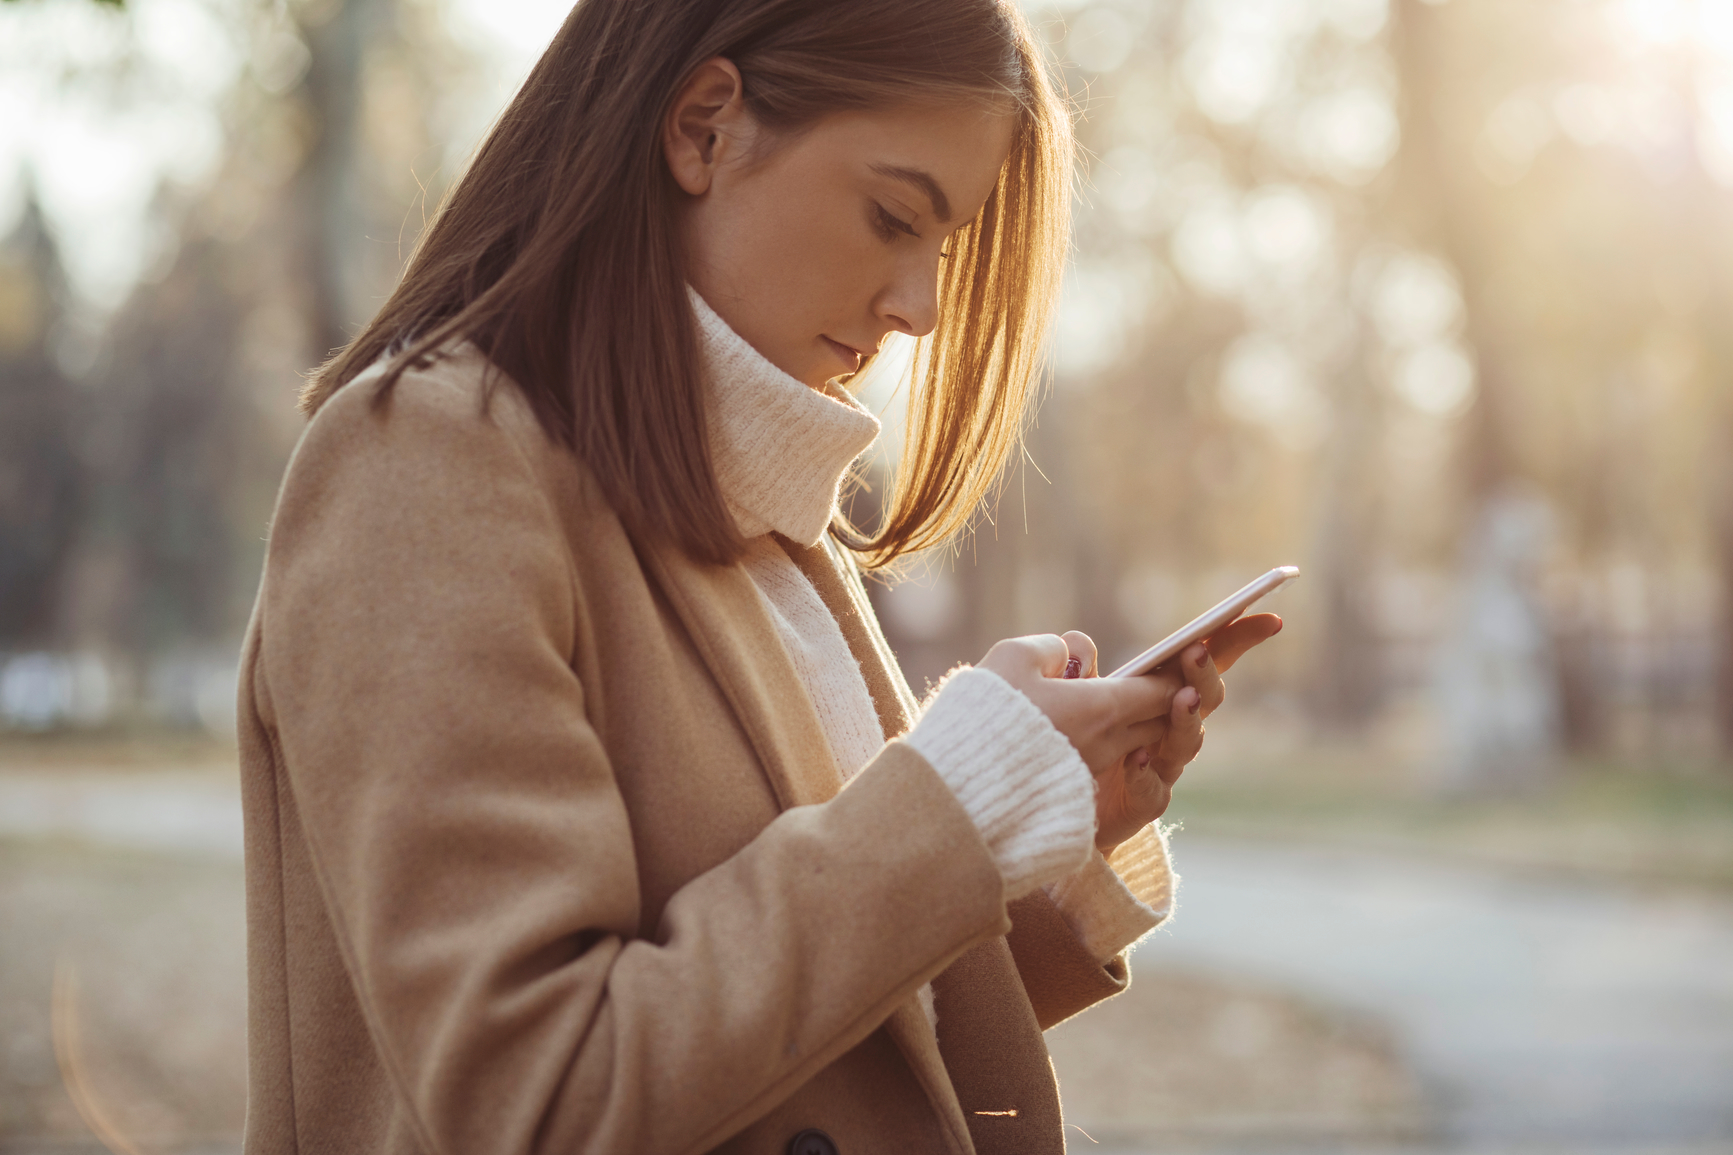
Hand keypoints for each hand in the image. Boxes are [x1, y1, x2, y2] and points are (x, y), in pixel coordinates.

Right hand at [977, 634, 1180, 775]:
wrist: (960, 792)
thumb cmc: (984, 720)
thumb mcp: (1010, 659)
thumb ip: (1048, 648)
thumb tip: (1067, 655)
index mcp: (1103, 708)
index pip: (1161, 689)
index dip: (1180, 670)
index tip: (1191, 654)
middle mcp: (1108, 744)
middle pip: (1159, 720)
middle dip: (1173, 698)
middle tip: (1180, 676)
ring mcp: (1092, 773)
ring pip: (1136, 744)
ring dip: (1143, 724)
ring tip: (1135, 704)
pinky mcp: (1073, 793)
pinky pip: (1105, 764)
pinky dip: (1112, 747)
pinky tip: (1092, 735)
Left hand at [1073, 615, 1282, 854]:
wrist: (1066, 808)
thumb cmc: (1081, 746)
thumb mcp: (1076, 701)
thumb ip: (1079, 671)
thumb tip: (1079, 643)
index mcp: (1162, 694)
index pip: (1207, 660)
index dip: (1236, 638)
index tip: (1270, 620)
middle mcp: (1172, 729)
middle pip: (1203, 699)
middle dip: (1204, 673)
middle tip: (1196, 650)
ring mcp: (1162, 768)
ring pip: (1186, 742)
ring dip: (1186, 717)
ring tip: (1182, 698)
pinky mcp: (1142, 804)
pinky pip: (1151, 790)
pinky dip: (1146, 773)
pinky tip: (1138, 758)